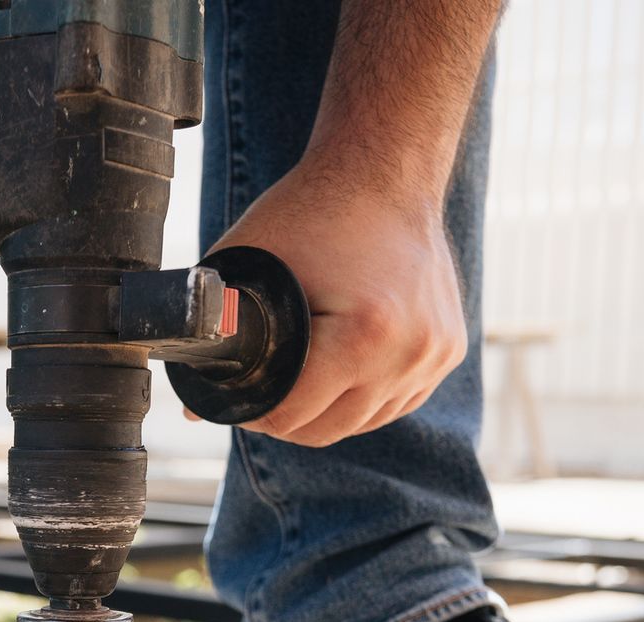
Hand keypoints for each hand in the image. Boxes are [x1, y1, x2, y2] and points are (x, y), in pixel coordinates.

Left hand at [204, 150, 467, 446]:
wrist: (383, 170)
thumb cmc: (310, 213)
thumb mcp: (247, 268)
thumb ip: (215, 336)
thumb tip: (193, 408)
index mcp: (364, 336)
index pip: (292, 415)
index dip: (252, 412)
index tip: (235, 397)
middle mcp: (409, 352)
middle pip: (328, 429)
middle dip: (285, 419)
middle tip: (259, 393)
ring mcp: (436, 354)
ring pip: (363, 422)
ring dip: (326, 413)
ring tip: (297, 382)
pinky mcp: (449, 350)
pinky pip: (396, 401)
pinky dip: (363, 398)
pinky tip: (338, 376)